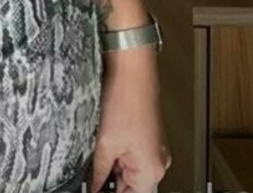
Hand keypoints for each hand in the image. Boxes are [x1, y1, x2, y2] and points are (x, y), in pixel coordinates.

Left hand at [89, 49, 171, 192]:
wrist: (132, 72)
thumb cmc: (125, 101)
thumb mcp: (105, 143)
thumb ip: (99, 171)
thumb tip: (94, 186)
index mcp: (151, 169)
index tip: (97, 189)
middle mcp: (158, 162)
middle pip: (132, 184)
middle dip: (112, 180)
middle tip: (94, 174)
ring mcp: (154, 149)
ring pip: (131, 169)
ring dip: (114, 165)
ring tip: (100, 151)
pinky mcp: (147, 137)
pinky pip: (132, 154)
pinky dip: (119, 153)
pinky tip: (106, 143)